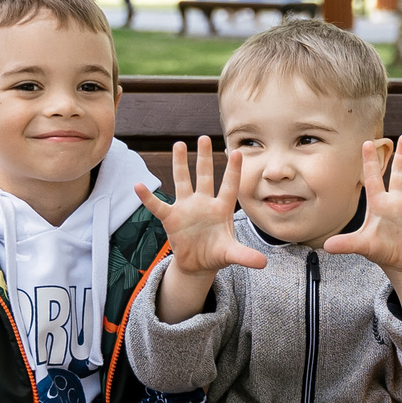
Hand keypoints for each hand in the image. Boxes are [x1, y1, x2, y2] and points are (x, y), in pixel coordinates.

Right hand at [139, 138, 267, 321]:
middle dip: (204, 158)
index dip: (234, 171)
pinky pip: (157, 206)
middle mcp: (204, 203)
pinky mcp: (171, 218)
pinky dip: (148, 198)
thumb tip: (263, 263)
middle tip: (203, 138)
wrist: (197, 264)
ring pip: (183, 181)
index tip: (238, 152)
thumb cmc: (216, 254)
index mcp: (221, 209)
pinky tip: (138, 186)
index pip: (229, 186)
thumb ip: (245, 256)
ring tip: (178, 144)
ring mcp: (186, 208)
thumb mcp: (230, 254)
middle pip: (205, 176)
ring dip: (180, 164)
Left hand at [328, 135, 401, 275]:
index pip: (373, 178)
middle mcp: (396, 200)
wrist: (399, 261)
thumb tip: (326, 247)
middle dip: (401, 156)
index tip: (367, 143)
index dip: (370, 162)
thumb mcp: (363, 245)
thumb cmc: (379, 249)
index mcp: (378, 204)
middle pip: (399, 173)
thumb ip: (347, 244)